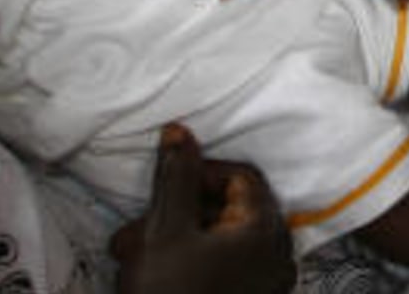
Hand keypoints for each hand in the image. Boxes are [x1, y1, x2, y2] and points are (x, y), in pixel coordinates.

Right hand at [112, 124, 294, 293]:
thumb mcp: (166, 229)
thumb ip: (176, 176)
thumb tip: (180, 131)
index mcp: (266, 231)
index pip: (242, 177)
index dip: (201, 171)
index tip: (164, 184)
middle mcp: (277, 258)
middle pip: (231, 210)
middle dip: (178, 212)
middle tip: (135, 227)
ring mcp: (265, 286)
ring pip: (220, 242)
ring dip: (175, 240)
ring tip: (131, 253)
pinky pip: (223, 269)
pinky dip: (189, 263)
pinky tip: (150, 268)